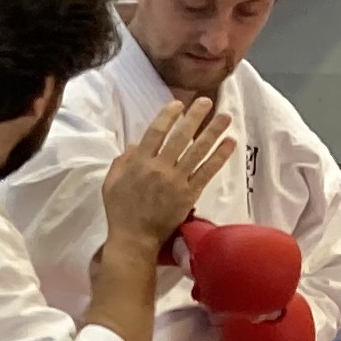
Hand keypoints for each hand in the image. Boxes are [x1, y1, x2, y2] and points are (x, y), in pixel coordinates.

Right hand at [101, 93, 239, 249]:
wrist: (134, 238)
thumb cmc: (120, 211)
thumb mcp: (110, 184)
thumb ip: (121, 162)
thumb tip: (135, 145)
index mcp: (138, 163)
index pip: (155, 133)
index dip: (167, 116)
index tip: (178, 104)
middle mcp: (159, 167)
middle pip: (180, 137)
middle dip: (194, 117)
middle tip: (206, 101)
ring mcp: (176, 180)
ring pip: (197, 151)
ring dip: (212, 131)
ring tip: (225, 116)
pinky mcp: (189, 193)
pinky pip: (207, 171)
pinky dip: (219, 156)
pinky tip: (230, 143)